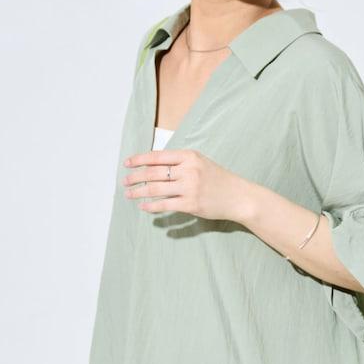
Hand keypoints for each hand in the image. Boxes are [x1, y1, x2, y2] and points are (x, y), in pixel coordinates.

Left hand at [122, 148, 251, 221]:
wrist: (239, 196)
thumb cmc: (218, 179)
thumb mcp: (201, 163)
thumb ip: (180, 162)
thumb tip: (153, 166)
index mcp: (189, 156)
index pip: (158, 156)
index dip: (139, 159)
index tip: (127, 164)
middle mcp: (189, 170)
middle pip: (153, 173)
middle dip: (135, 177)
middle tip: (125, 182)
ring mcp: (190, 187)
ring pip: (156, 189)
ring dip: (139, 192)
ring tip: (129, 194)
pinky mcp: (191, 204)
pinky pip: (165, 205)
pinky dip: (151, 206)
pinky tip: (144, 207)